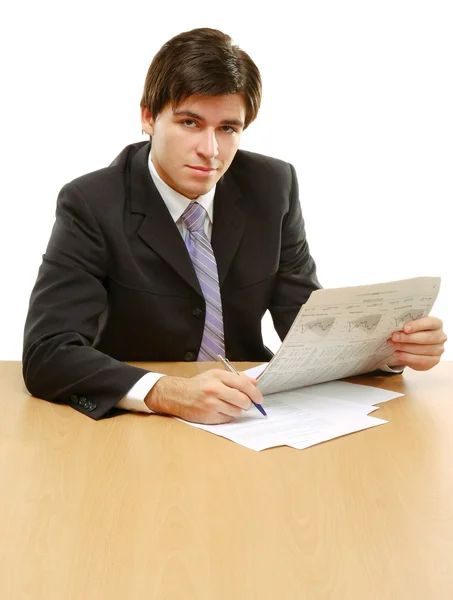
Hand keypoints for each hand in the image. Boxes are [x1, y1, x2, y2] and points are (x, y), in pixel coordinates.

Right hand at [144, 368, 263, 423]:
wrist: (178, 395)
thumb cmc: (199, 385)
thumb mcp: (216, 375)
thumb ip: (236, 378)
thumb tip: (254, 383)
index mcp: (218, 376)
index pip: (243, 384)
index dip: (255, 393)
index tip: (259, 398)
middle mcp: (214, 390)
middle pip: (243, 400)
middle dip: (248, 403)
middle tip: (246, 403)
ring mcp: (211, 405)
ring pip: (237, 411)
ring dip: (237, 410)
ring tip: (229, 405)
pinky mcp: (208, 417)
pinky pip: (228, 419)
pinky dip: (228, 415)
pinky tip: (221, 410)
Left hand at [387, 316, 446, 370]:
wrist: (414, 347)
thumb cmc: (413, 332)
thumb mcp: (410, 326)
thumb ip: (406, 326)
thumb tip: (395, 328)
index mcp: (436, 324)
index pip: (430, 323)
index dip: (418, 325)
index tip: (405, 328)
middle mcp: (440, 337)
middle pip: (426, 337)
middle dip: (407, 338)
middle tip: (394, 337)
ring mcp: (438, 350)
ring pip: (422, 349)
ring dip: (405, 347)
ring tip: (392, 344)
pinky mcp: (434, 361)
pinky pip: (420, 360)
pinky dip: (406, 357)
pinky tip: (397, 354)